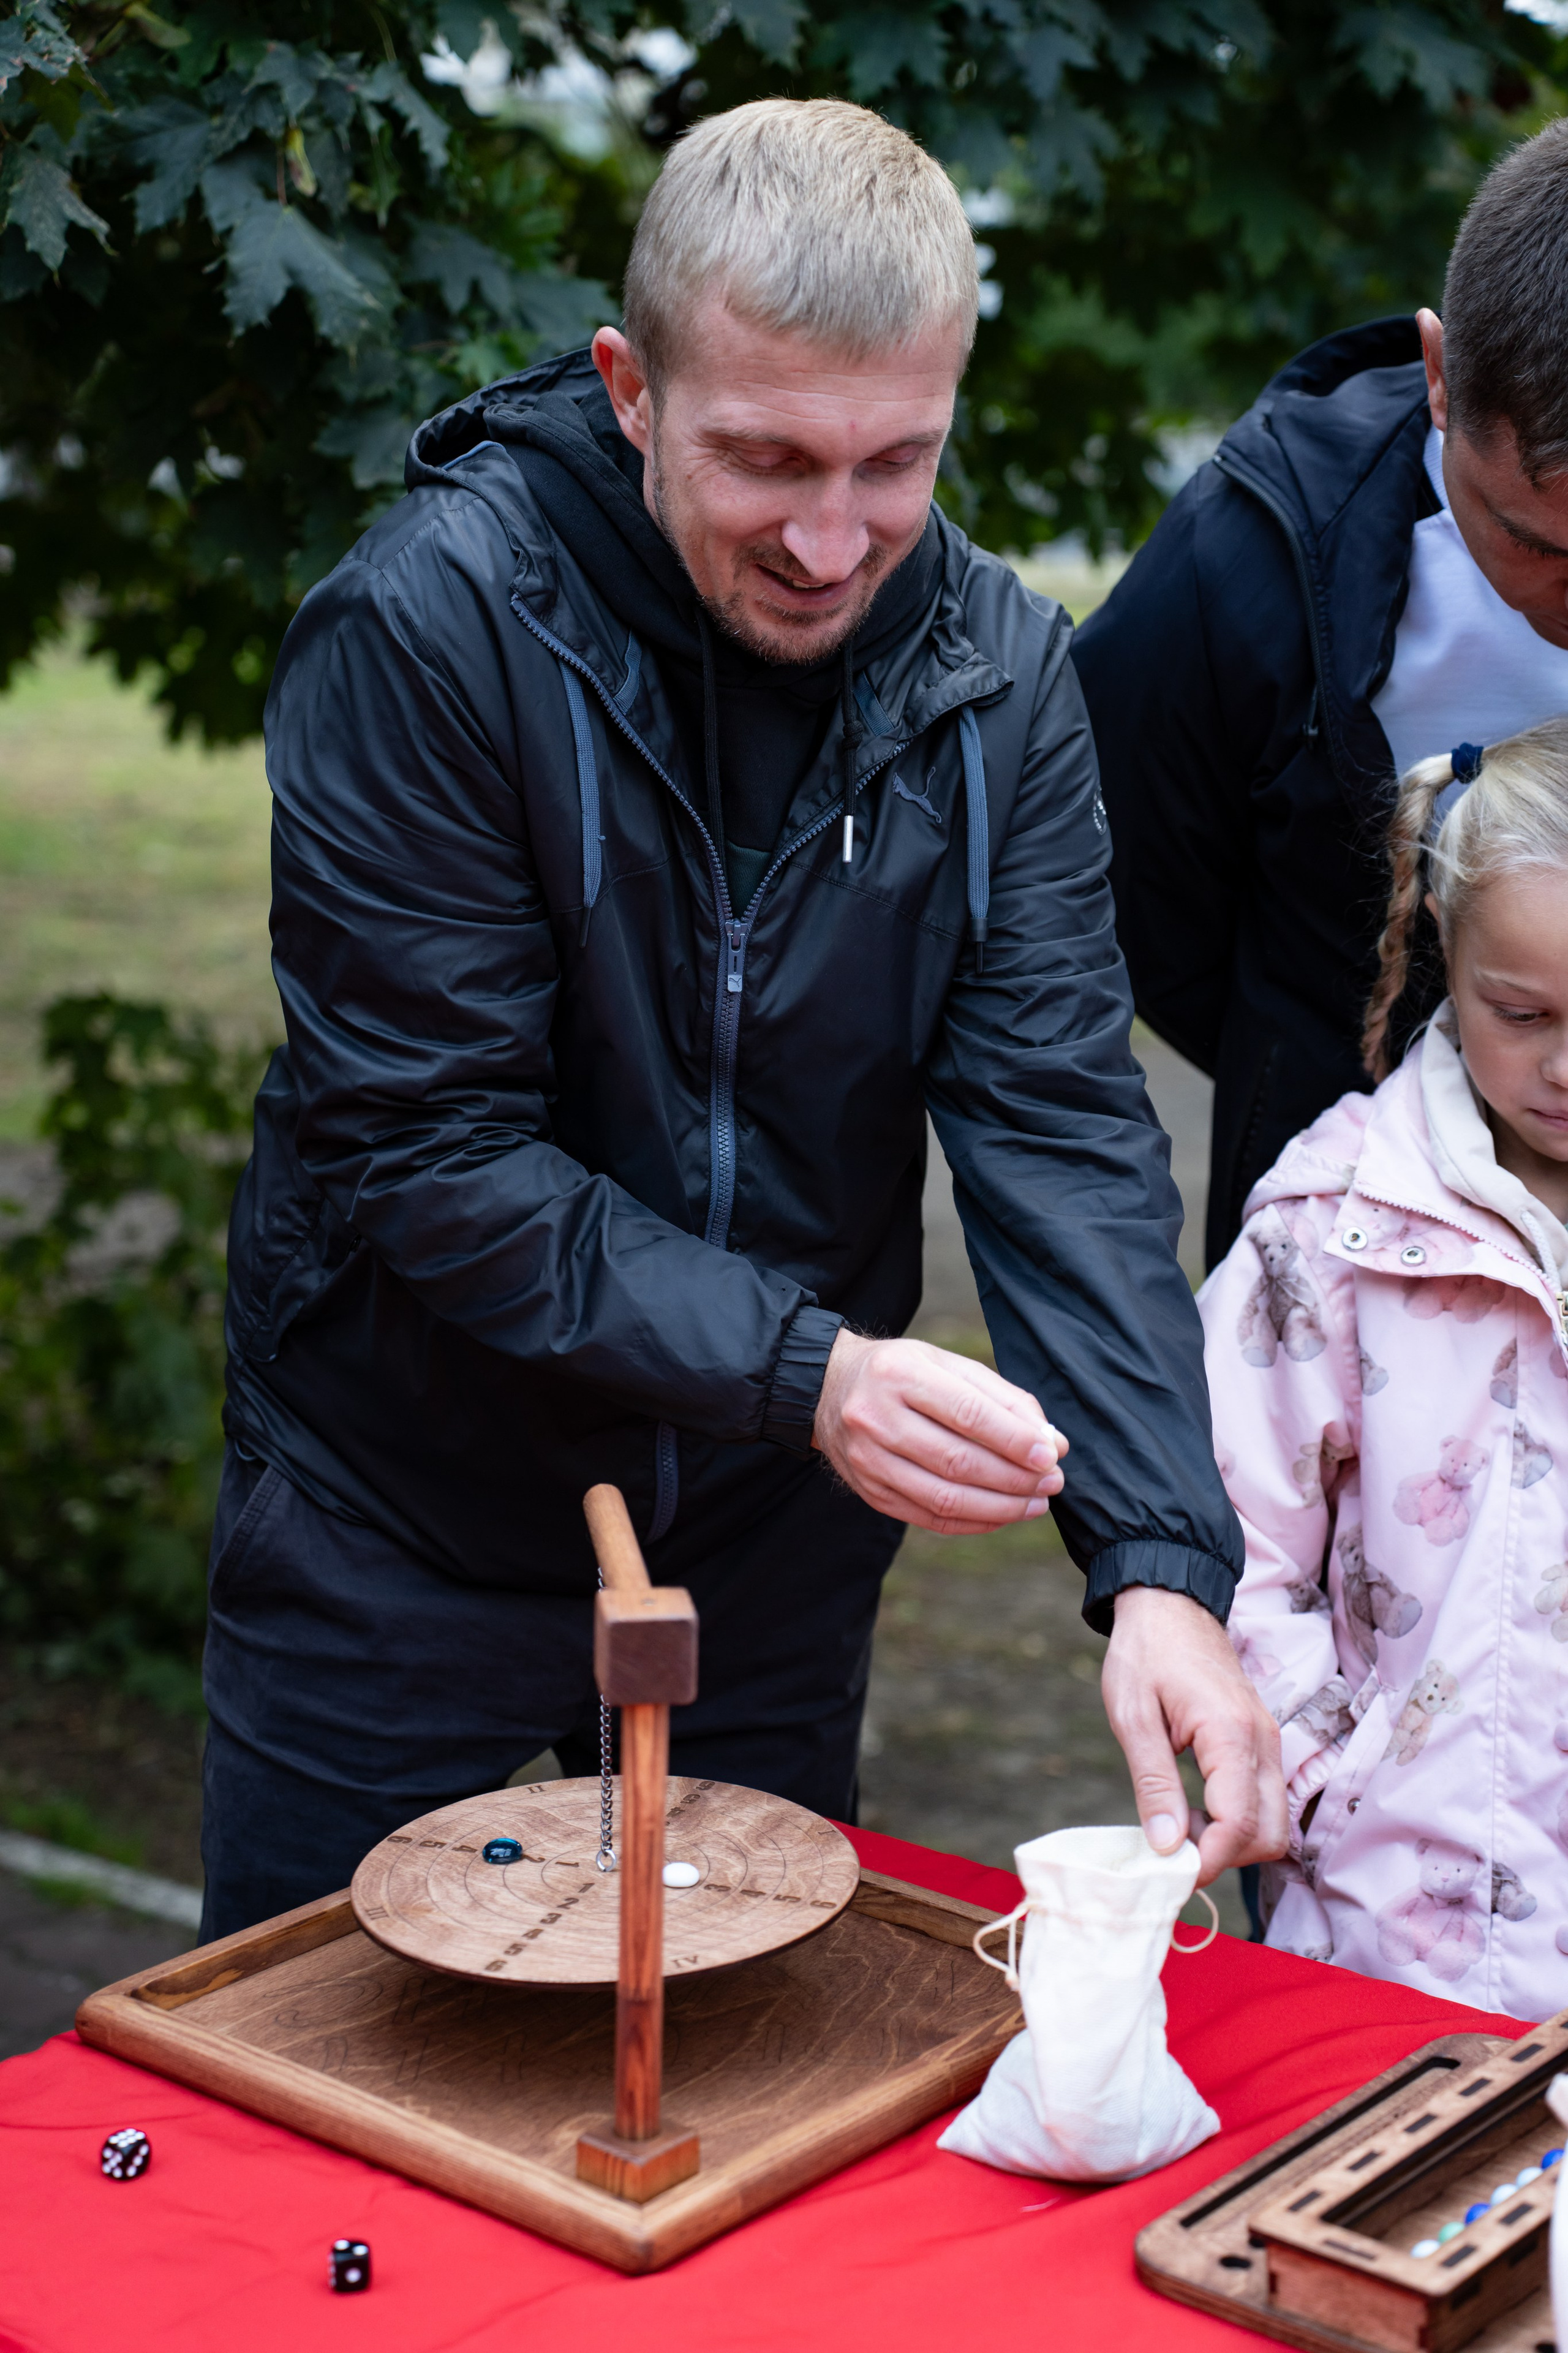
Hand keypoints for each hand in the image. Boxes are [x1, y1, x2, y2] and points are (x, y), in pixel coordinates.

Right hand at [812, 1331, 1066, 1533]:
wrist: (828, 1390)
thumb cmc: (902, 1373)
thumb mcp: (947, 1365)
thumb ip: (1002, 1399)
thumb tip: (1052, 1442)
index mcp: (899, 1374)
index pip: (966, 1413)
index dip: (1014, 1439)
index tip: (1051, 1455)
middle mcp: (876, 1417)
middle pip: (957, 1461)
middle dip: (1015, 1478)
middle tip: (1053, 1482)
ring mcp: (867, 1460)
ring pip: (943, 1497)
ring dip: (1000, 1507)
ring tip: (1036, 1503)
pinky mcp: (869, 1492)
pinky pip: (928, 1518)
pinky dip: (973, 1522)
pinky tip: (1003, 1515)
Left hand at [1100, 1586, 1286, 1886]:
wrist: (1169, 1603)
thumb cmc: (1145, 1653)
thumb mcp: (1133, 1716)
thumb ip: (1153, 1784)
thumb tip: (1166, 1848)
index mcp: (1231, 1734)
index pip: (1240, 1824)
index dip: (1207, 1861)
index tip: (1168, 1872)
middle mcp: (1263, 1741)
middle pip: (1271, 1835)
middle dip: (1226, 1857)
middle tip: (1173, 1849)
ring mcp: (1268, 1742)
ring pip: (1274, 1822)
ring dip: (1232, 1840)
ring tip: (1178, 1825)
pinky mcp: (1262, 1742)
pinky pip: (1265, 1800)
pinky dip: (1236, 1819)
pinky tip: (1193, 1808)